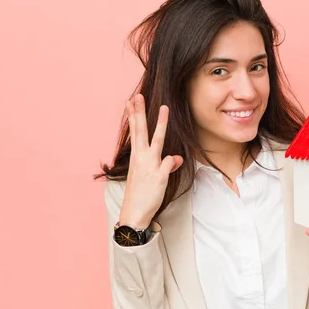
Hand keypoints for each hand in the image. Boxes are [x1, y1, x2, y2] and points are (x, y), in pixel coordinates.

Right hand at [119, 94, 182, 228]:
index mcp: (136, 157)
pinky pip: (169, 163)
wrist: (135, 212)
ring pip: (156, 140)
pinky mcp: (159, 175)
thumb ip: (164, 164)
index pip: (135, 132)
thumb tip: (177, 158)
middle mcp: (141, 158)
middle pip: (140, 131)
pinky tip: (176, 162)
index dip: (133, 116)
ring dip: (160, 123)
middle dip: (139, 112)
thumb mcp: (150, 176)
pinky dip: (173, 162)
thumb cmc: (141, 194)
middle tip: (138, 96)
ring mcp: (150, 165)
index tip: (131, 101)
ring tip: (164, 108)